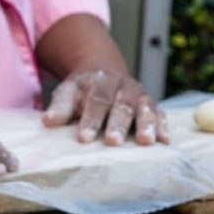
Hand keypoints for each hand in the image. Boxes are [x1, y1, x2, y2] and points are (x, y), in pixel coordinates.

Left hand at [42, 68, 170, 145]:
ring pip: (146, 107)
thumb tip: (48, 121)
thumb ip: (60, 106)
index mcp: (102, 80)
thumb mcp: (68, 92)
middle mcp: (125, 85)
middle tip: (113, 142)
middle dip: (118, 124)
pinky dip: (163, 126)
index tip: (84, 138)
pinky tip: (165, 141)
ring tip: (145, 141)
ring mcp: (141, 95)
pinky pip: (161, 114)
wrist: (104, 72)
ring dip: (146, 124)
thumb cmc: (84, 90)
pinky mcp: (153, 106)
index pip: (97, 100)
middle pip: (123, 105)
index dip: (91, 119)